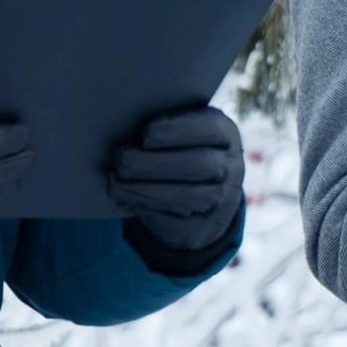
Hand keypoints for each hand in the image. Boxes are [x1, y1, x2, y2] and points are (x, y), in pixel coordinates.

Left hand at [107, 108, 244, 263]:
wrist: (203, 190)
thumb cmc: (180, 147)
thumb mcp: (182, 130)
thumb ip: (164, 124)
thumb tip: (124, 120)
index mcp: (225, 135)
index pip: (211, 129)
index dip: (179, 130)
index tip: (147, 133)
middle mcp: (230, 167)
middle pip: (199, 165)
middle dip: (156, 163)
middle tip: (123, 158)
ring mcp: (221, 200)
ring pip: (189, 197)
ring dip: (147, 190)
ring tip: (117, 182)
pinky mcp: (204, 227)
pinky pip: (178, 222)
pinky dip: (148, 209)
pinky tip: (124, 198)